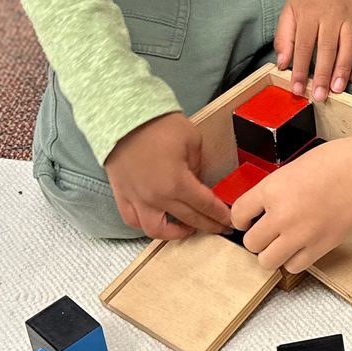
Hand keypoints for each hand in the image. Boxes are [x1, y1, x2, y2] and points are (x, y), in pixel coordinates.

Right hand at [103, 112, 231, 240]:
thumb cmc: (159, 125)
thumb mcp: (192, 140)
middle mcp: (157, 198)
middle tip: (219, 228)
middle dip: (208, 225)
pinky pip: (133, 220)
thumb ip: (198, 165)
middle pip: (188, 220)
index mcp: (178, 184)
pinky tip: (156, 220)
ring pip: (156, 230)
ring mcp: (137, 199)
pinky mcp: (122, 195)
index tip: (230, 222)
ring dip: (175, 233)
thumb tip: (196, 180)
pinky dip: (145, 225)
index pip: (205, 206)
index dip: (220, 215)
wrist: (124, 117)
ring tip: (187, 228)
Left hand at [230, 135, 351, 273]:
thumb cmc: (339, 161)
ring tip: (283, 244)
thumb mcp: (295, 167)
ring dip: (273, 254)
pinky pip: (294, 266)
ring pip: (267, 261)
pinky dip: (295, 260)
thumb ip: (277, 188)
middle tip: (268, 233)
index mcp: (273, 188)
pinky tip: (302, 248)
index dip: (242, 219)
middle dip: (258, 238)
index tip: (248, 221)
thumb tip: (266, 205)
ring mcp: (301, 234)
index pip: (238, 213)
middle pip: (251, 243)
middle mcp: (282, 214)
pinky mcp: (320, 247)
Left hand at [275, 0, 351, 101]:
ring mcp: (350, 18)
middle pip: (327, 49)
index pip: (304, 46)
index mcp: (309, 14)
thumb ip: (284, 37)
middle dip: (323, 75)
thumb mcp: (290, 10)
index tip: (298, 89)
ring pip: (348, 48)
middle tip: (320, 96)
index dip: (300, 70)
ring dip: (343, 71)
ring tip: (338, 90)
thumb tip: (282, 64)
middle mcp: (331, 16)